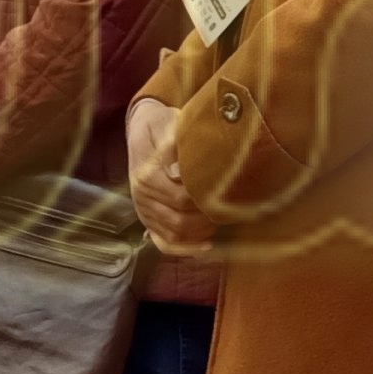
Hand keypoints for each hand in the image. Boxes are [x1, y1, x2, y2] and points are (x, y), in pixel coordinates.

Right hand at [127, 99, 214, 255]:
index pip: (181, 199)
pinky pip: (163, 243)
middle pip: (179, 221)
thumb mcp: (166, 125)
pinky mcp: (147, 219)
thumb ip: (172, 147)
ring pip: (173, 235)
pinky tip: (206, 246)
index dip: (207, 201)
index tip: (228, 194)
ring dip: (200, 234)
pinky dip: (185, 249)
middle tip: (230, 209)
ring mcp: (143, 211)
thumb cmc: (161, 125)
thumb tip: (178, 172)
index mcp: (147, 176)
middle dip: (207, 219)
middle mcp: (142, 198)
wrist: (143, 130)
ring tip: (221, 221)